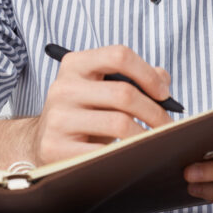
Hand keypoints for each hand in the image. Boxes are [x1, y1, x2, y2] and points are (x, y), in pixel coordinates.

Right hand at [31, 45, 172, 164]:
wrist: (44, 141)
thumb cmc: (85, 112)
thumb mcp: (104, 88)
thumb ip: (135, 78)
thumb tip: (163, 81)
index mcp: (76, 64)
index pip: (119, 55)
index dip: (147, 74)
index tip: (163, 94)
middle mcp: (63, 87)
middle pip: (123, 93)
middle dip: (155, 112)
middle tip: (168, 127)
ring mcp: (57, 118)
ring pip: (118, 123)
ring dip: (146, 136)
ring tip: (156, 143)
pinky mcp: (55, 147)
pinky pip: (104, 152)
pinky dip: (125, 155)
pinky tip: (133, 157)